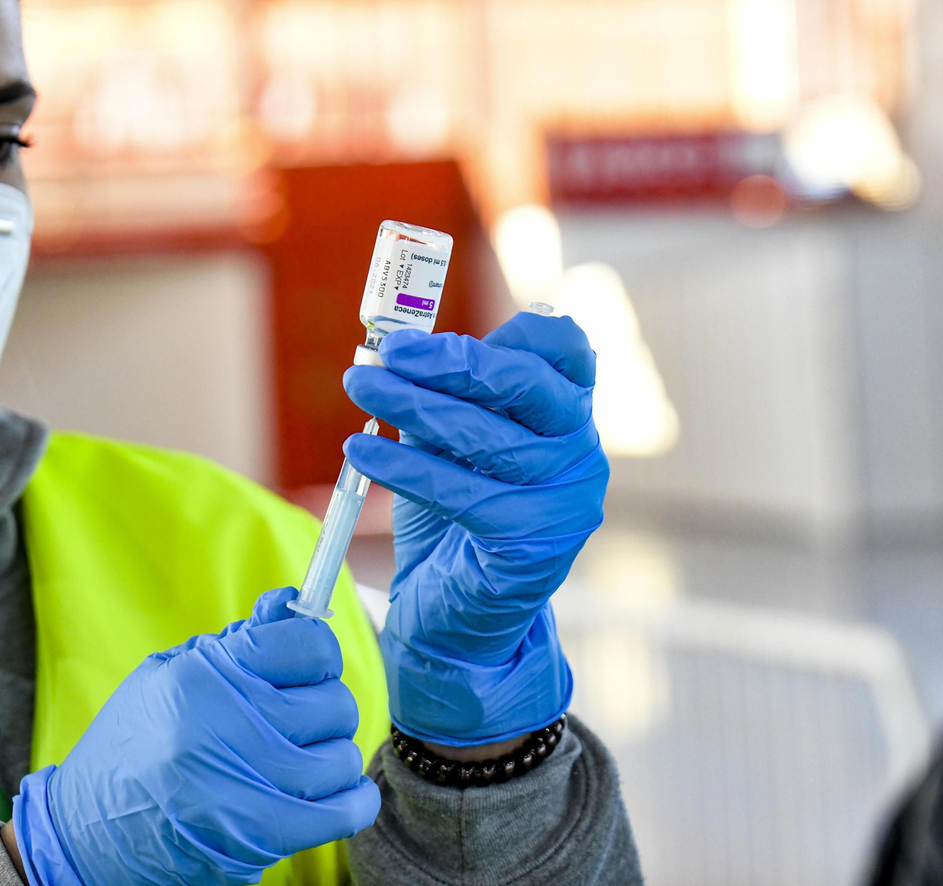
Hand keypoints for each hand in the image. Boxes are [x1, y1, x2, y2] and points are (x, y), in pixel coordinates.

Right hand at [11, 588, 380, 885]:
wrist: (88, 833)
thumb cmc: (132, 745)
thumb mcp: (169, 674)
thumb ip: (239, 641)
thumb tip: (292, 602)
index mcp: (206, 676)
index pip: (307, 644)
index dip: (317, 652)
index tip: (309, 665)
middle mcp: (228, 725)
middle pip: (333, 702)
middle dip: (324, 708)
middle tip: (300, 718)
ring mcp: (246, 784)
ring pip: (342, 756)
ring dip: (330, 757)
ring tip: (300, 760)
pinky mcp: (259, 836)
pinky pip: (344, 810)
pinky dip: (351, 801)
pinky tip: (330, 793)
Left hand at [342, 311, 607, 746]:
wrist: (455, 615)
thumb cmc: (453, 514)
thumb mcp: (451, 438)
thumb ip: (444, 390)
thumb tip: (396, 341)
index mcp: (568, 410)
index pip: (564, 346)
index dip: (505, 328)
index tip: (438, 327)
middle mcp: (581, 449)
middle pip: (526, 384)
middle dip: (450, 361)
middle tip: (385, 354)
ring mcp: (567, 499)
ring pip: (489, 438)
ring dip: (414, 407)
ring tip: (360, 388)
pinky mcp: (536, 544)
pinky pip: (465, 494)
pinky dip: (406, 468)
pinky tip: (362, 453)